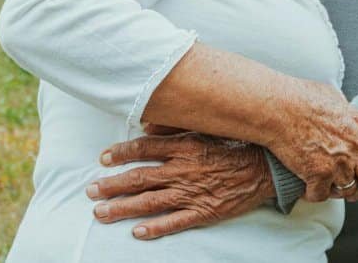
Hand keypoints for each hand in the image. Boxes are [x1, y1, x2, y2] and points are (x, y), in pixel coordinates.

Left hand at [87, 132, 273, 239]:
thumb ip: (176, 126)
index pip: (144, 150)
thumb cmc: (237, 145)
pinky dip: (155, 228)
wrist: (266, 168)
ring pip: (150, 202)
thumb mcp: (207, 128)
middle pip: (140, 179)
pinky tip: (136, 231)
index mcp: (185, 147)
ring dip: (122, 208)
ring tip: (101, 212)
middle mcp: (184, 170)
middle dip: (112, 186)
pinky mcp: (203, 211)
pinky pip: (175, 222)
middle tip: (90, 191)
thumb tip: (148, 125)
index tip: (104, 158)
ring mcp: (192, 193)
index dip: (121, 154)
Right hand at [266, 81, 357, 202]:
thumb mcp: (331, 96)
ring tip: (328, 187)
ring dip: (337, 191)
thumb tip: (343, 112)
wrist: (276, 106)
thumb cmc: (298, 96)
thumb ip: (344, 111)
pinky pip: (321, 195)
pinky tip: (308, 188)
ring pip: (347, 189)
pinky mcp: (318, 174)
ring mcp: (338, 162)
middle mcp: (355, 146)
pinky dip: (314, 194)